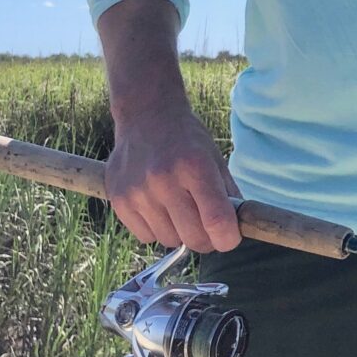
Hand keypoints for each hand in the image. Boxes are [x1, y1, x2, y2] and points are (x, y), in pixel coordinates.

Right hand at [105, 103, 242, 251]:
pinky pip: (146, 236)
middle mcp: (164, 181)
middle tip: (206, 224)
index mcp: (195, 167)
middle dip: (207, 238)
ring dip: (180, 232)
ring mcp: (138, 192)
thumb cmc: (186, 138)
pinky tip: (158, 206)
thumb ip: (228, 194)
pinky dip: (157, 229)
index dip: (228, 238)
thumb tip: (237, 229)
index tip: (230, 237)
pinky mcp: (119, 201)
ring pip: (170, 241)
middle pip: (194, 239)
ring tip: (179, 208)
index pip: (217, 221)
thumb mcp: (214, 157)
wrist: (145, 115)